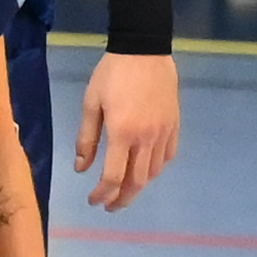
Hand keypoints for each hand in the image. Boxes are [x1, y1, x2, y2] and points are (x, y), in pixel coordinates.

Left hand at [73, 50, 179, 210]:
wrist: (144, 49)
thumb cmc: (112, 74)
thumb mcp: (91, 104)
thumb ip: (86, 139)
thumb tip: (81, 168)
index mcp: (122, 133)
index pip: (113, 177)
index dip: (102, 194)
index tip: (93, 200)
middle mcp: (146, 138)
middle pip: (136, 182)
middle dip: (122, 199)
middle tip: (110, 206)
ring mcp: (164, 133)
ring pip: (154, 172)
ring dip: (138, 187)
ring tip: (125, 191)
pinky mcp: (174, 125)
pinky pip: (168, 157)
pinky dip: (156, 169)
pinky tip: (146, 170)